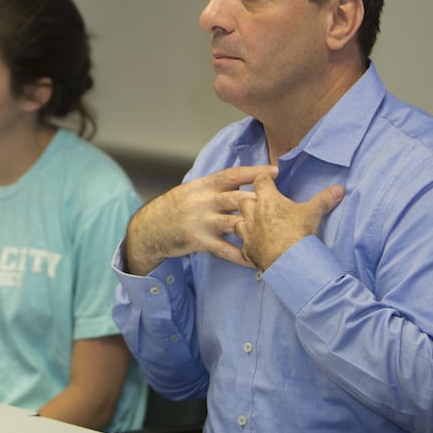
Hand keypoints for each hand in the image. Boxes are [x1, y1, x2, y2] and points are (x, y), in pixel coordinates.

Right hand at [124, 165, 276, 274]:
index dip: (254, 172)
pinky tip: (256, 260)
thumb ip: (215, 186)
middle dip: (261, 202)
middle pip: (237, 198)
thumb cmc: (175, 208)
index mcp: (202, 185)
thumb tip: (242, 179)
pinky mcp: (198, 241)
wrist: (148, 228)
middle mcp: (202, 201)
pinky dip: (242, 256)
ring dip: (256, 229)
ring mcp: (200, 221)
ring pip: (234, 223)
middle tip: (284, 205)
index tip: (275, 171)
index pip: (231, 175)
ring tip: (278, 235)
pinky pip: (224, 250)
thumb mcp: (192, 190)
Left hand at [232, 174, 343, 270]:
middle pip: (243, 200)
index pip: (260, 181)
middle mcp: (253, 214)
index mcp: (267, 201)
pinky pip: (243, 246)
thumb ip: (324, 199)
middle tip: (261, 205)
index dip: (265, 179)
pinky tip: (255, 247)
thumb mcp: (314, 213)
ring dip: (245, 222)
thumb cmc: (300, 233)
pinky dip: (248, 245)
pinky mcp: (248, 250)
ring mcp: (248, 233)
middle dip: (250, 201)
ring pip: (238, 222)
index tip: (270, 180)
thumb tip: (339, 189)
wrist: (291, 262)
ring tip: (256, 225)